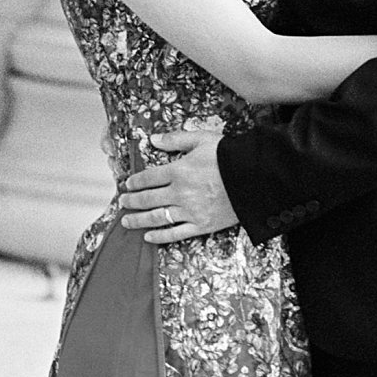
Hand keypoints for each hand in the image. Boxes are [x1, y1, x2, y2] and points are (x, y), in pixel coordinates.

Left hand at [116, 131, 239, 243]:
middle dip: (132, 201)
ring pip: (157, 218)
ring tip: (127, 221)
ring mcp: (190, 212)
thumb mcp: (202, 139)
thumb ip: (176, 140)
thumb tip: (153, 139)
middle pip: (148, 199)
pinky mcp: (201, 225)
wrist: (254, 178)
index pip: (149, 178)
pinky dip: (160, 236)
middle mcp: (180, 193)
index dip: (135, 181)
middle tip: (122, 202)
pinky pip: (175, 234)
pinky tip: (148, 236)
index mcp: (179, 171)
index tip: (127, 184)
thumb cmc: (229, 156)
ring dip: (139, 220)